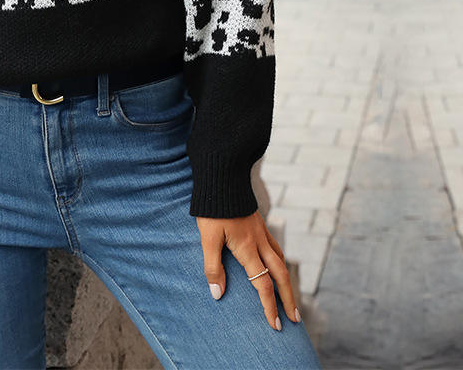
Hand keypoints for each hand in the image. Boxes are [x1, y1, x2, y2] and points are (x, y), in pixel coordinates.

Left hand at [196, 210, 299, 329]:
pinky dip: (280, 261)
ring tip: (289, 295)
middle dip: (288, 299)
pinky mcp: (259, 223)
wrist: (222, 177)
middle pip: (280, 275)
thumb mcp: (208, 238)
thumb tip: (218, 294)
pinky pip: (275, 247)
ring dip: (287, 281)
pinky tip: (277, 263)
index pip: (263, 284)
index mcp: (247, 249)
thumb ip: (213, 266)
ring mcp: (261, 232)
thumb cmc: (212, 209)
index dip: (269, 306)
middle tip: (295, 319)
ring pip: (281, 260)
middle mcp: (259, 242)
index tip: (275, 325)